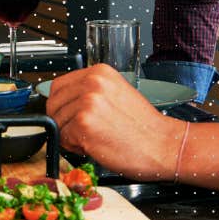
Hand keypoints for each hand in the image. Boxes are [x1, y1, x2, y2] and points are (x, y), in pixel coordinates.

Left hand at [45, 64, 184, 180]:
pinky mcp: (85, 123)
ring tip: (95, 138)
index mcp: (100, 72)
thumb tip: (63, 103)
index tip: (68, 116)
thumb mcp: (117, 95)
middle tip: (83, 132)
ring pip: (57, 123)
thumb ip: (90, 93)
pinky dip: (75, 147)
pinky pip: (63, 138)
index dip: (61, 106)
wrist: (165, 145)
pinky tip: (95, 146)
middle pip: (53, 104)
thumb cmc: (144, 127)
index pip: (58, 86)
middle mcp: (92, 83)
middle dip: (63, 122)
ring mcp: (88, 102)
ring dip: (70, 136)